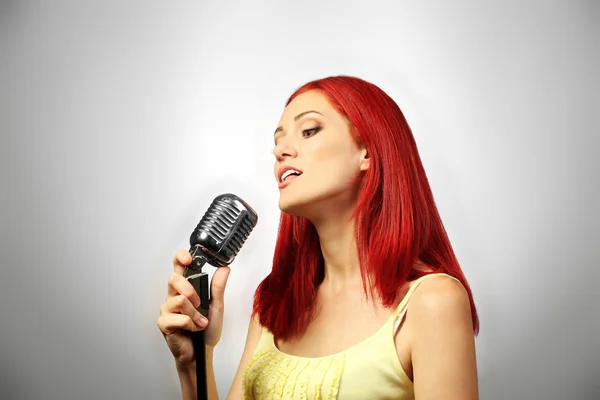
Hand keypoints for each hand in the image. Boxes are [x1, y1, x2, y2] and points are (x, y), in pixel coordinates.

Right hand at [157, 250, 230, 367]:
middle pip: (174, 278)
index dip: (180, 258)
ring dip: (195, 313)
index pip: (178, 267)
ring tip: (200, 321)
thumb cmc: (207, 329)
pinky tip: (193, 329)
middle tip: (199, 302)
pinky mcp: (164, 322)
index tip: (188, 258)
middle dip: (189, 289)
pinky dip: (190, 324)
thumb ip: (218, 287)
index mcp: (185, 288)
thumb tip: (224, 269)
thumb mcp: (217, 305)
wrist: (202, 352)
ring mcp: (167, 309)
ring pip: (179, 300)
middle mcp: (173, 295)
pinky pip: (178, 317)